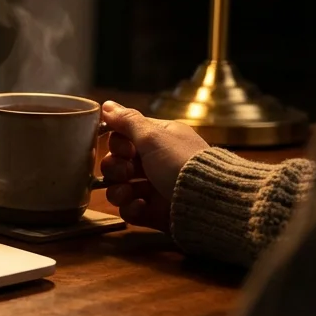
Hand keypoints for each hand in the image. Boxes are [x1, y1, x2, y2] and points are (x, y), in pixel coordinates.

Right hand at [99, 101, 210, 231]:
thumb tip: (106, 104)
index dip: (117, 143)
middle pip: (118, 163)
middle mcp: (156, 163)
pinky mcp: (154, 212)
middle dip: (115, 168)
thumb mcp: (153, 137)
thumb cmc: (181, 162)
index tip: (125, 149)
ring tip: (127, 193)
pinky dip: (131, 208)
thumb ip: (127, 121)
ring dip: (117, 190)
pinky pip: (130, 210)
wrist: (208, 201)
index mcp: (160, 140)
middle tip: (126, 172)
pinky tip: (141, 205)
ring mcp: (155, 189)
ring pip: (120, 188)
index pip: (124, 137)